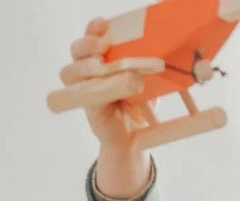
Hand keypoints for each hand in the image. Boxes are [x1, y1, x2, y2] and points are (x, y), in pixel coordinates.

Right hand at [58, 19, 152, 197]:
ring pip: (70, 71)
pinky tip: (109, 88)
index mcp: (104, 59)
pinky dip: (94, 89)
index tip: (105, 25)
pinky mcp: (88, 107)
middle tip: (104, 46)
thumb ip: (150, 67)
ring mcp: (85, 89)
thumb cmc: (141, 104)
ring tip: (102, 67)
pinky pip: (82, 94)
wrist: (136, 137)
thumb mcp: (149, 81)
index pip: (91, 36)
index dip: (94, 28)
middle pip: (76, 49)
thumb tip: (169, 57)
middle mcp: (90, 72)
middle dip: (88, 44)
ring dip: (85, 66)